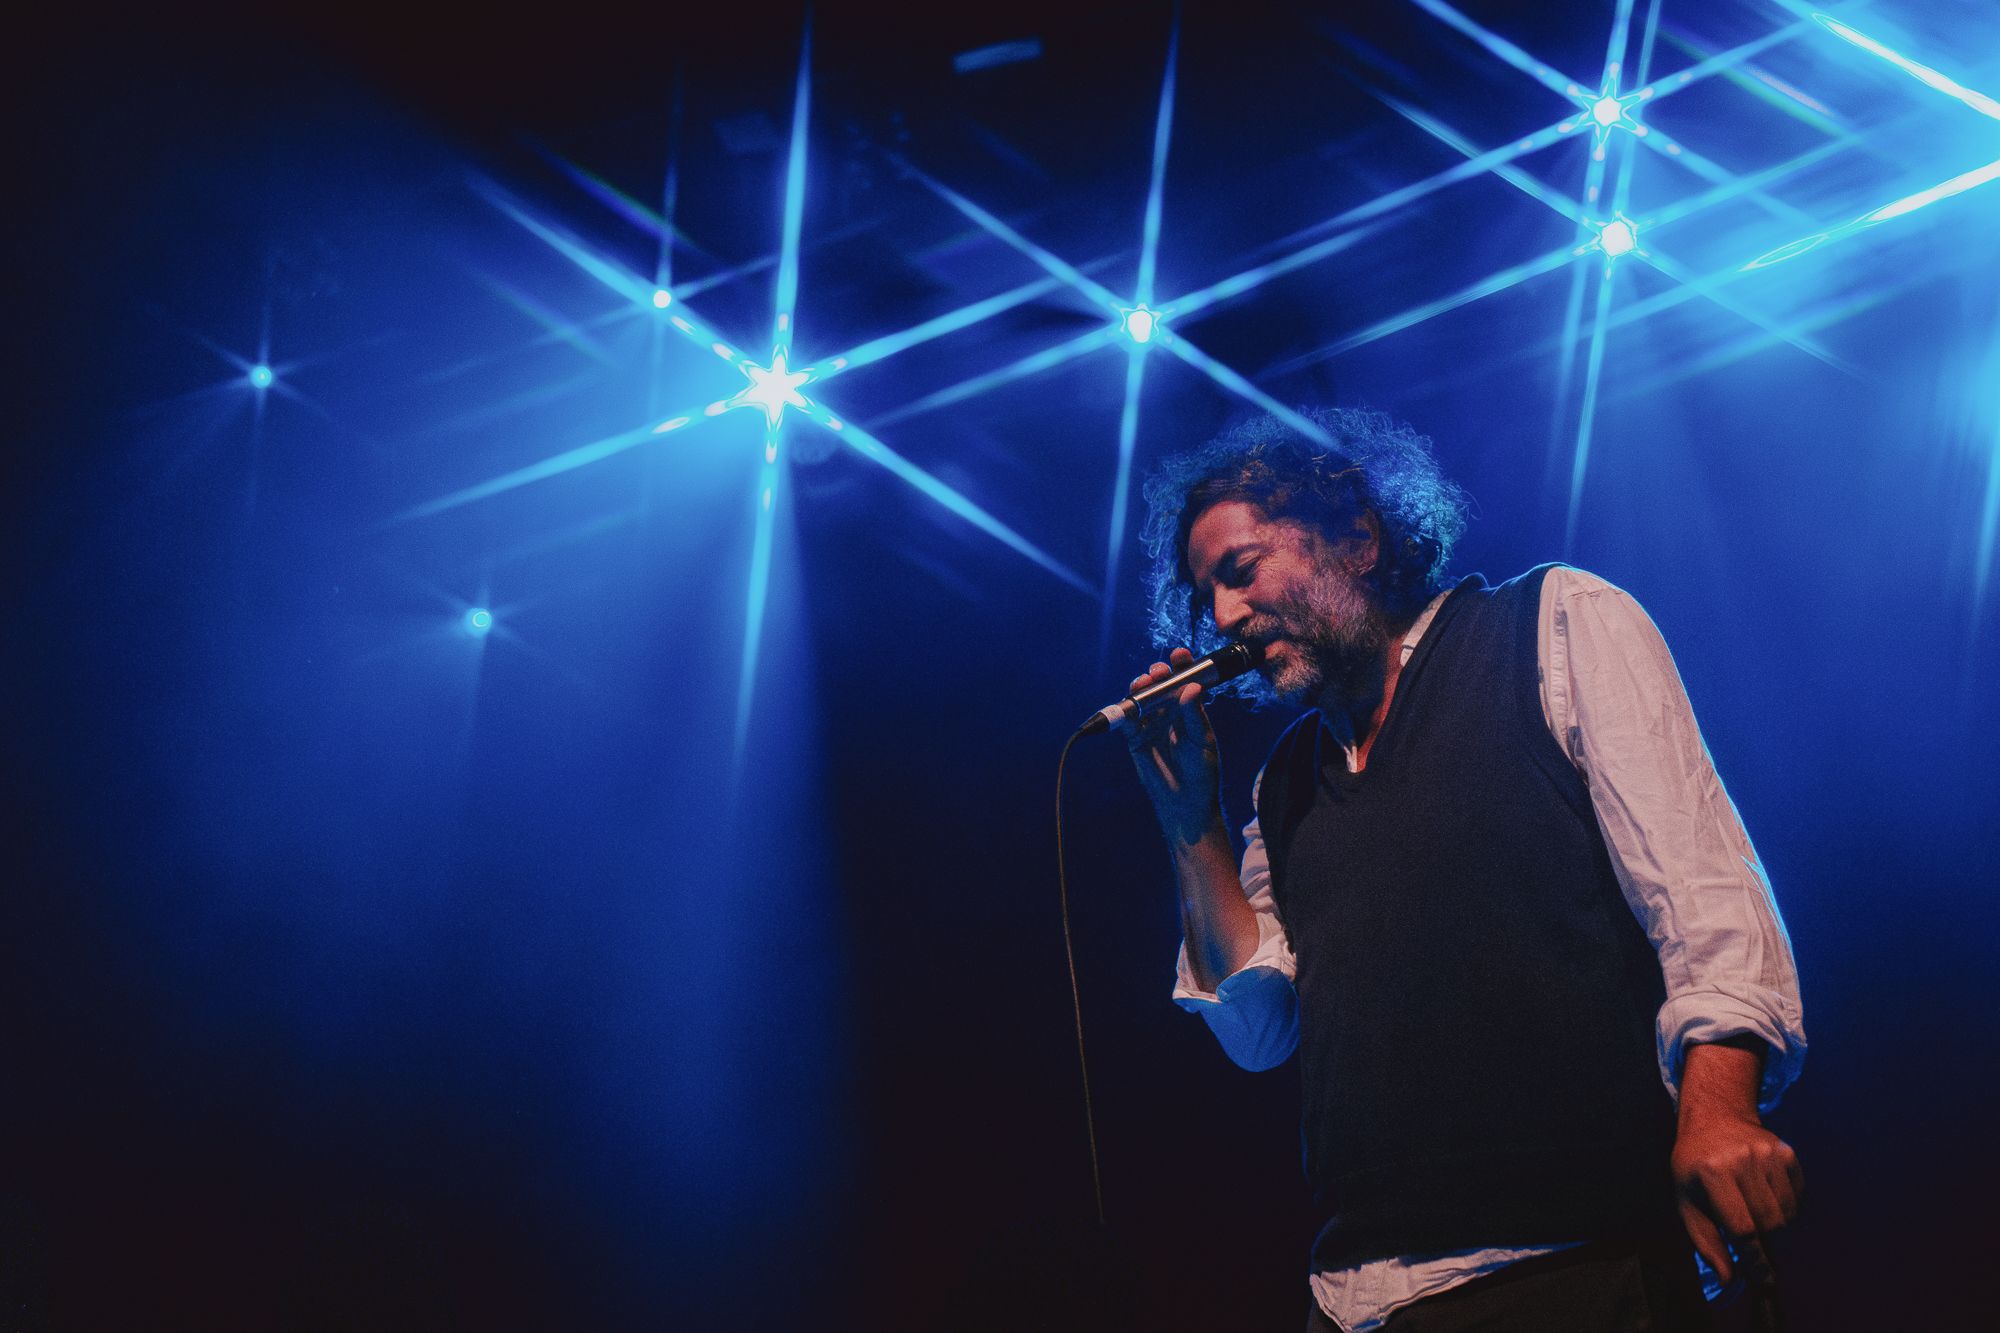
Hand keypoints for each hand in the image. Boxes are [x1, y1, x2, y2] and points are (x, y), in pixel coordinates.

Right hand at [1123, 647, 1221, 842]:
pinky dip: (1125, 709)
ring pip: (1142, 697)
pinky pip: (1127, 720)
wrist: (1185, 801)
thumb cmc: (1201, 771)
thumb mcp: (1203, 741)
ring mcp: (1151, 723)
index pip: (1186, 680)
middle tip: (1159, 671)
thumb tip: (1190, 687)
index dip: (1182, 664)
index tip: (1180, 653)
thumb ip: (1194, 715)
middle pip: (1161, 684)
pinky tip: (1129, 702)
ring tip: (1144, 682)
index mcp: (1190, 708)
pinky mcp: (1135, 737)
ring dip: (1141, 686)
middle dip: (1158, 673)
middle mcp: (1169, 711)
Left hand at [1672, 1103, 1802, 1289]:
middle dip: (1767, 1245)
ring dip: (1776, 1226)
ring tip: (1755, 1216)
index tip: (1762, 1280)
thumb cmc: (1696, 1168)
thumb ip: (1707, 1243)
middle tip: (1759, 1250)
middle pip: (1770, 1223)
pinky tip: (1766, 1196)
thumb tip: (1729, 1280)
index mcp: (1712, 1173)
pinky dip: (1787, 1208)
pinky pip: (1798, 1196)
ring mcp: (1767, 1153)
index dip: (1754, 1259)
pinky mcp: (1786, 1151)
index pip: (1742, 1228)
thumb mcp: (1687, 1202)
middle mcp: (1742, 1160)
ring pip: (1787, 1213)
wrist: (1714, 1119)